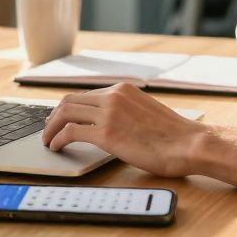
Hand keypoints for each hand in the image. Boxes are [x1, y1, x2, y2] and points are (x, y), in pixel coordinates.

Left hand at [42, 83, 203, 176]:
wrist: (188, 144)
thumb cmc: (173, 135)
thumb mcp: (146, 111)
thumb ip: (126, 111)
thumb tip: (111, 123)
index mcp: (123, 89)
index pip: (85, 95)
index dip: (68, 108)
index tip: (60, 118)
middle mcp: (113, 96)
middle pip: (69, 100)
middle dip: (54, 116)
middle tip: (49, 130)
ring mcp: (109, 113)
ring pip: (65, 113)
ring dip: (51, 127)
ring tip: (48, 140)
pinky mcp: (106, 134)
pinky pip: (70, 132)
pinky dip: (58, 139)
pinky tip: (56, 147)